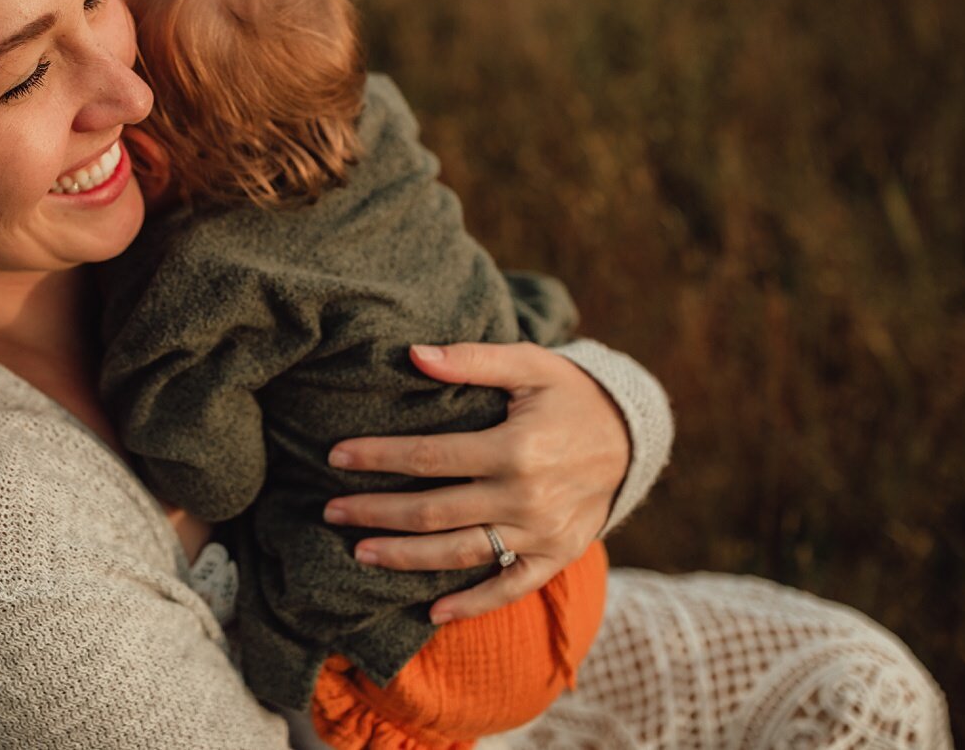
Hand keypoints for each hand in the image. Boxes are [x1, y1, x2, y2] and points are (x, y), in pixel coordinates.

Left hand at [322, 341, 630, 623]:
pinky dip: (473, 603)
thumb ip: (472, 360)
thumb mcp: (529, 364)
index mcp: (516, 448)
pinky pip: (509, 586)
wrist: (633, 436)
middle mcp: (526, 496)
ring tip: (360, 554)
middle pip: (435, 511)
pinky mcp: (555, 556)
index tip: (337, 457)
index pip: (430, 457)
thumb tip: (414, 354)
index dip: (379, 457)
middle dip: (377, 512)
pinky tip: (432, 611)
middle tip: (331, 512)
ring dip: (406, 557)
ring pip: (461, 553)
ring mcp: (541, 532)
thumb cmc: (569, 394)